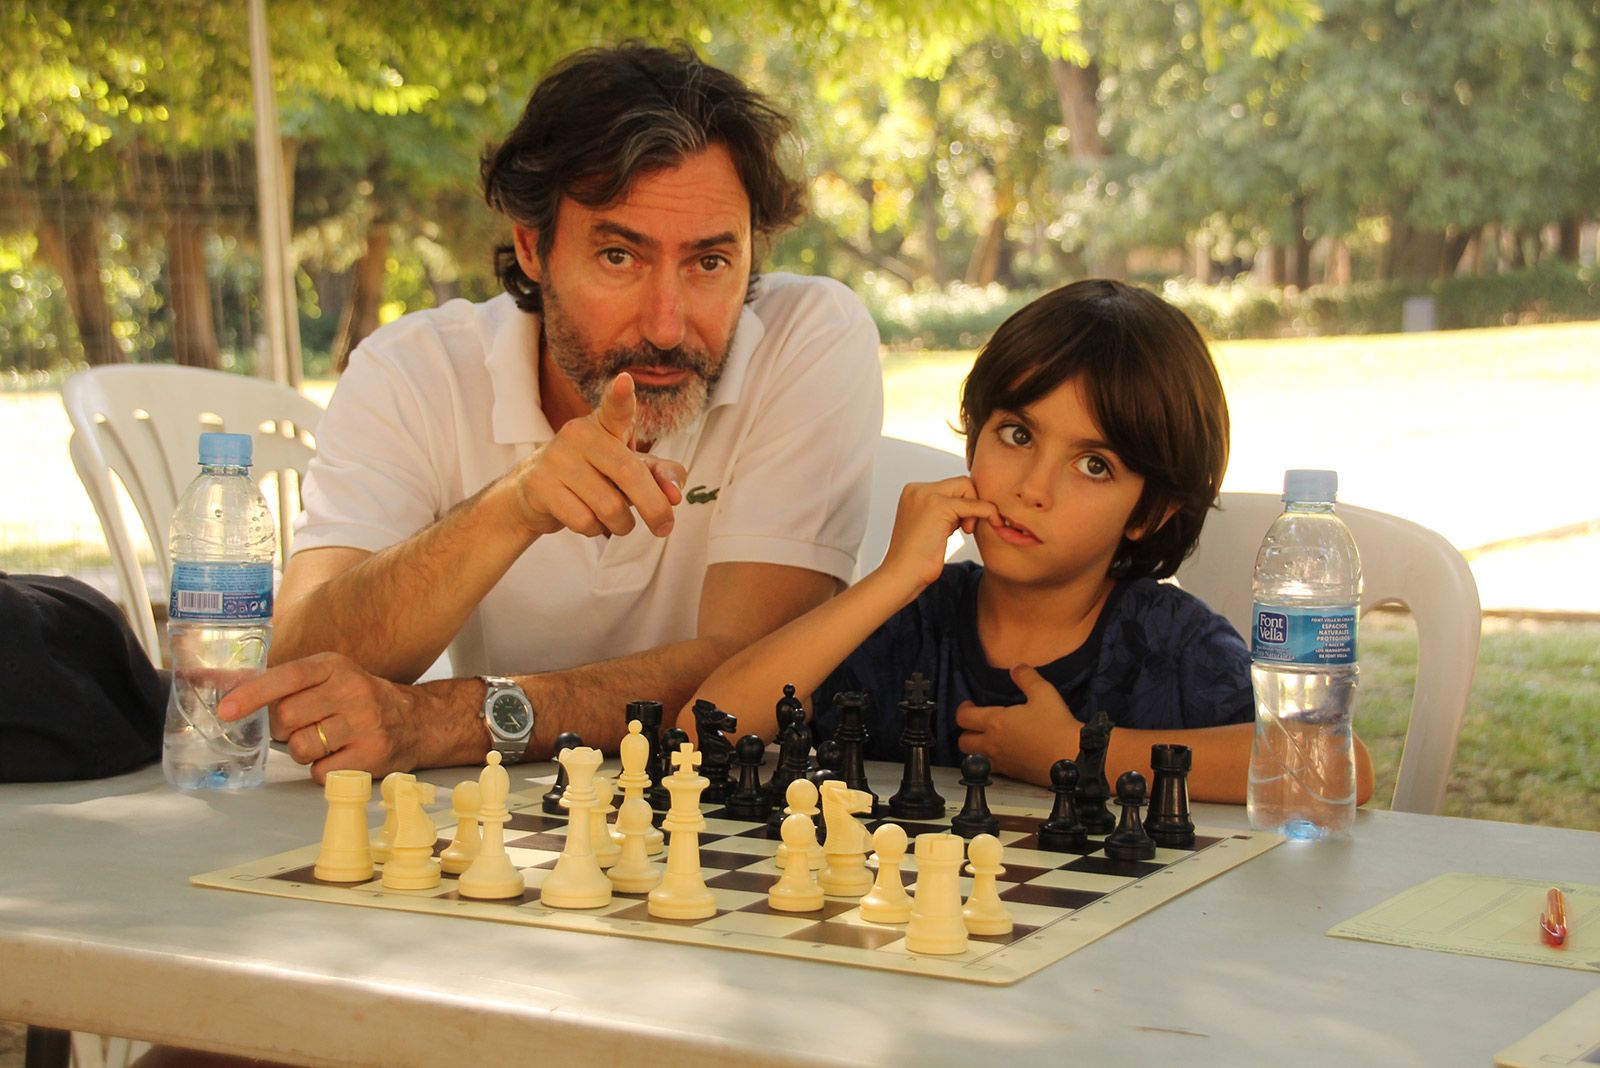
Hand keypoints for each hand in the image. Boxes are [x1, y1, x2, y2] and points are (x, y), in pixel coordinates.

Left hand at [217, 652, 423, 782]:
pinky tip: (341, 756)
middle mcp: (351, 691)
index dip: (252, 695)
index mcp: (335, 667)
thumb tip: (229, 693)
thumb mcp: (332, 676)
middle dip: (282, 730)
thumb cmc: (361, 699)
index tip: (225, 711)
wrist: (418, 721)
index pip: (286, 678)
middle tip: (300, 727)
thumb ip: (289, 684)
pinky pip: (320, 772)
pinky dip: (322, 770)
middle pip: (286, 719)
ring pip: (300, 748)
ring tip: (325, 742)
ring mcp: (363, 724)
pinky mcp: (370, 755)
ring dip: (302, 751)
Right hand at [510, 373, 685, 538]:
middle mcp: (579, 434)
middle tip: (664, 528)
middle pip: (629, 474)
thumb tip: (675, 496)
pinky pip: (584, 521)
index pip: (615, 408)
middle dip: (654, 507)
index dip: (621, 396)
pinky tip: (588, 520)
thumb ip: (661, 476)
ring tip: (614, 519)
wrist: (535, 493)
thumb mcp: (631, 471)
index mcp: (605, 424)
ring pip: (609, 506)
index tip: (625, 382)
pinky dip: (595, 530)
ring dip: (621, 524)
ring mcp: (556, 458)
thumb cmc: (595, 476)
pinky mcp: (540, 485)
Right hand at [879, 476, 996, 588]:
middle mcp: (917, 489)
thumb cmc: (917, 559)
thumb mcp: (931, 526)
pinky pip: (974, 503)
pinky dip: (987, 512)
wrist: (902, 575)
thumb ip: (945, 511)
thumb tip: (971, 503)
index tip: (963, 525)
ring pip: (967, 487)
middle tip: (967, 528)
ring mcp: (926, 495)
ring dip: (974, 509)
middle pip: (961, 482)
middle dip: (971, 503)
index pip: (951, 485)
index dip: (964, 502)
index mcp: (913, 492)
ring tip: (964, 531)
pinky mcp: (939, 506)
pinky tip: (992, 523)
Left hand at [955, 664, 1076, 782]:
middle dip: (966, 731)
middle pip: (962, 741)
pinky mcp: (1011, 775)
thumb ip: (1026, 677)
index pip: (963, 717)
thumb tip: (1015, 667)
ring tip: (987, 739)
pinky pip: (991, 769)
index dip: (962, 709)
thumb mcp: (1043, 692)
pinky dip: (990, 761)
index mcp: (995, 722)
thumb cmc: (1056, 725)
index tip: (970, 704)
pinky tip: (1003, 753)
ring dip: (975, 748)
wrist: (1072, 758)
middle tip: (977, 723)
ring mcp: (1000, 762)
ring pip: (974, 757)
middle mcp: (992, 744)